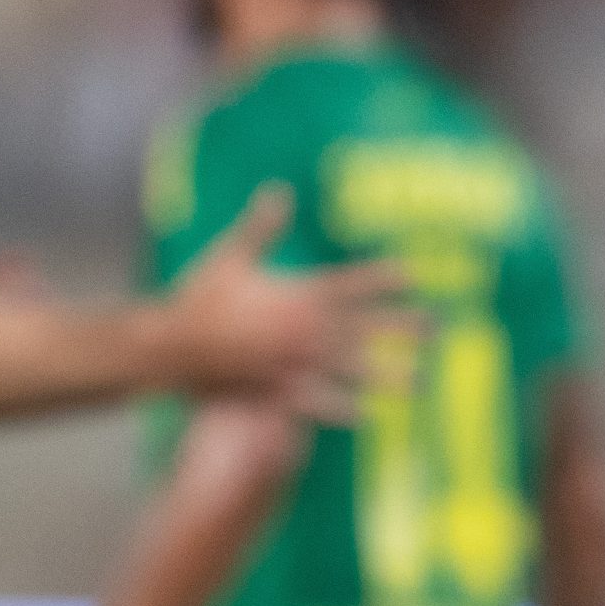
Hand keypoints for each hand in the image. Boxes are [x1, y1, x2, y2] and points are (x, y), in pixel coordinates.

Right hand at [166, 183, 400, 418]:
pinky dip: (343, 408)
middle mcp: (301, 329)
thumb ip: (260, 228)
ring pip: (351, 370)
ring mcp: (292, 363)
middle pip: (364, 326)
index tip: (413, 275)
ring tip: (420, 382)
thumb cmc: (196, 297)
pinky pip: (318, 402)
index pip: (349, 283)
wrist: (166, 347)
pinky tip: (368, 415)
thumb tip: (280, 191)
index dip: (382, 278)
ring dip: (389, 375)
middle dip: (402, 326)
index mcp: (295, 294)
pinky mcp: (276, 391)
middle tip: (438, 327)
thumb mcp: (229, 256)